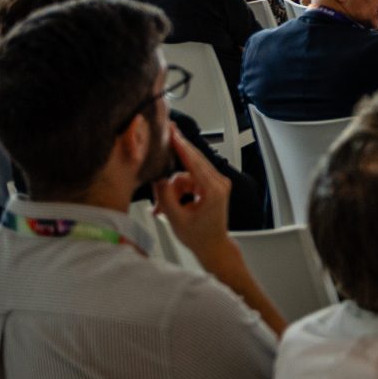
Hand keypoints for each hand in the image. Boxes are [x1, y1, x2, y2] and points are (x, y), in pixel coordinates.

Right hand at [152, 130, 235, 256]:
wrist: (213, 245)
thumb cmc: (199, 236)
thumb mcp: (176, 218)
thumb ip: (166, 196)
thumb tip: (158, 178)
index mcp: (213, 190)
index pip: (194, 162)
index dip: (181, 146)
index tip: (173, 133)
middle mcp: (219, 183)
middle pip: (193, 161)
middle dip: (175, 156)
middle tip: (165, 138)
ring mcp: (217, 183)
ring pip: (187, 174)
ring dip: (172, 188)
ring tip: (162, 207)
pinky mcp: (212, 186)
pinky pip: (190, 180)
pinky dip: (178, 190)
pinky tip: (168, 206)